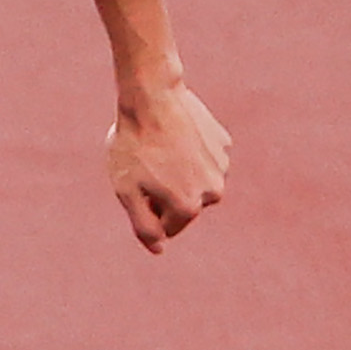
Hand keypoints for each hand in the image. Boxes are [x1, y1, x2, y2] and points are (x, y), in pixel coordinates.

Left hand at [107, 80, 228, 251]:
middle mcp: (213, 192)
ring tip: (158, 150)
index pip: (166, 227)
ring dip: (177, 172)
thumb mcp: (127, 192)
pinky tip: (172, 136)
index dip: (145, 208)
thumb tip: (158, 250)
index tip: (135, 185)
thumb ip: (144, 226)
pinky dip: (187, 151)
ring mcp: (222, 166)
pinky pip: (202, 156)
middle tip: (145, 166)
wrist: (152, 99)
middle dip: (163, 193)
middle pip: (183, 205)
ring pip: (194, 180)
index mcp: (189, 208)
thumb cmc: (133, 147)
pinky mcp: (223, 144)